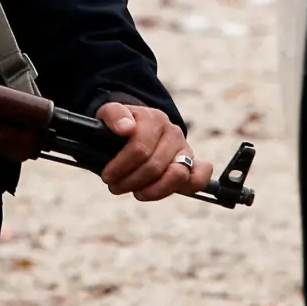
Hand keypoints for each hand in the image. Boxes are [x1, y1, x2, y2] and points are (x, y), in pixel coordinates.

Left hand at [96, 102, 212, 201]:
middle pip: (154, 166)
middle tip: (115, 186)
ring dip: (153, 190)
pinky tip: (165, 190)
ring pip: (177, 176)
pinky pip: (200, 178)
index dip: (120, 166)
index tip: (107, 176)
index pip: (140, 148)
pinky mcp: (191, 166)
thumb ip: (114, 115)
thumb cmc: (121, 125)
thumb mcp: (109, 114)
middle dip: (130, 181)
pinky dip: (188, 187)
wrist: (136, 127)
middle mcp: (173, 133)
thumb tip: (126, 128)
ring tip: (137, 192)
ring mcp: (184, 149)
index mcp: (154, 119)